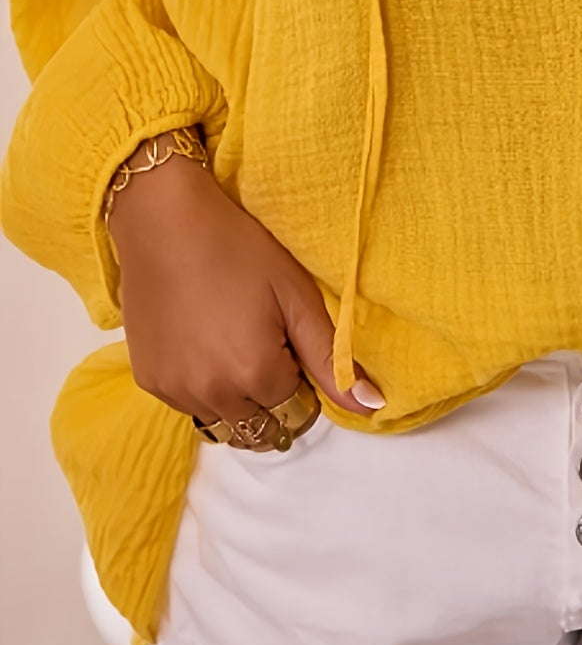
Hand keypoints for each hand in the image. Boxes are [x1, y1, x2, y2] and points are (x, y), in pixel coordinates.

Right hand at [108, 148, 383, 437]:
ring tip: (232, 340)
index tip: (288, 338)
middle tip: (263, 341)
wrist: (164, 222)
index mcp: (256, 374)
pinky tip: (202, 342)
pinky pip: (188, 405)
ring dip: (236, 397)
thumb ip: (332, 358)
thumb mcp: (296, 297)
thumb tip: (371, 405)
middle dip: (270, 394)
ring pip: (223, 420)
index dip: (299, 373)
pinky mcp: (147, 380)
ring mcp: (174, 391)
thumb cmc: (239, 249)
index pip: (294, 405)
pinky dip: (202, 388)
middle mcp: (212, 394)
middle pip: (259, 422)